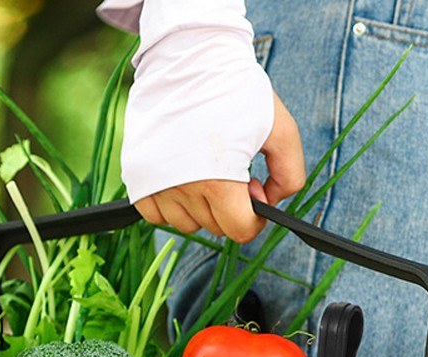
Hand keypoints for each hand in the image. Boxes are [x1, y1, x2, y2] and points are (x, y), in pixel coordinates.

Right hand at [134, 90, 304, 243]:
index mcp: (218, 181)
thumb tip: (269, 204)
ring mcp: (155, 183)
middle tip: (233, 171)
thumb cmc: (236, 89)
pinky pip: (156, 214)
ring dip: (200, 207)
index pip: (239, 231)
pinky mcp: (136, 176)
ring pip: (185, 224)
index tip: (254, 193)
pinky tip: (183, 176)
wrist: (189, 54)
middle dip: (230, 207)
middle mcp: (182, 188)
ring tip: (206, 170)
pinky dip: (171, 204)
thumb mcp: (281, 128)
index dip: (254, 218)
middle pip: (214, 227)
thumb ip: (290, 176)